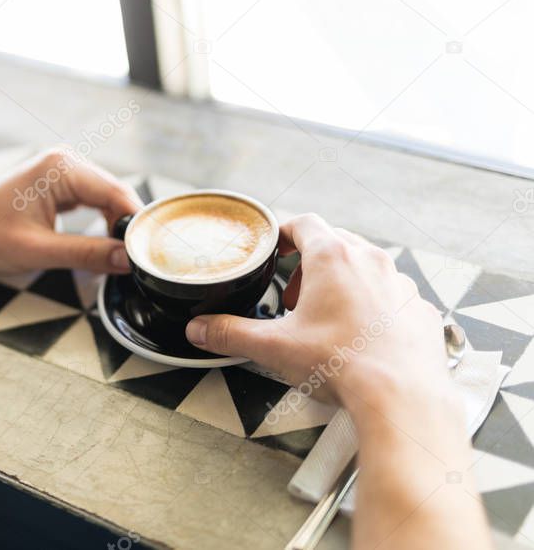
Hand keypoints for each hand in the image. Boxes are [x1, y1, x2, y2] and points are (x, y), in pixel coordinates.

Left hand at [0, 148, 142, 273]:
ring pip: (107, 197)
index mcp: (61, 168)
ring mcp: (62, 170)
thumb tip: (126, 260)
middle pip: (116, 192)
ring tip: (128, 254)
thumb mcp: (39, 251)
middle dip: (129, 224)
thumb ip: (87, 254)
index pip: (117, 192)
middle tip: (143, 259)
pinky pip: (92, 199)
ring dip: (117, 223)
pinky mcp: (58, 183)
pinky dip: (103, 219)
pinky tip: (109, 241)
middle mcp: (65, 160)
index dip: (137, 223)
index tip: (149, 253)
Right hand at [184, 213, 448, 407]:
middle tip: (293, 294)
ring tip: (326, 315)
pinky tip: (363, 335)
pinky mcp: (420, 311)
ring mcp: (401, 285)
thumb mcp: (274, 347)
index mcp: (333, 257)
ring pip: (367, 268)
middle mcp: (371, 261)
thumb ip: (231, 333)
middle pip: (336, 241)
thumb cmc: (341, 364)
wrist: (401, 398)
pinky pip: (393, 297)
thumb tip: (198, 329)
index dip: (285, 232)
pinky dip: (375, 308)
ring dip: (344, 282)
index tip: (275, 248)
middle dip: (310, 262)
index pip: (304, 222)